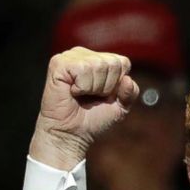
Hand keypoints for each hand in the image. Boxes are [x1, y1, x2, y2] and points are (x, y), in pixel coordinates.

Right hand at [30, 47, 139, 169]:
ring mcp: (70, 56)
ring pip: (98, 65)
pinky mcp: (58, 63)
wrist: (71, 134)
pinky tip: (72, 91)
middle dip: (106, 87)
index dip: (117, 85)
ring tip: (81, 95)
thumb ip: (130, 93)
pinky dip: (81, 87)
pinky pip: (82, 69)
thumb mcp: (120, 107)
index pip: (122, 62)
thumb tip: (127, 79)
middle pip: (112, 63)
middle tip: (90, 97)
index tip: (104, 96)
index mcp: (99, 60)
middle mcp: (85, 55)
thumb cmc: (92, 119)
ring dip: (93, 88)